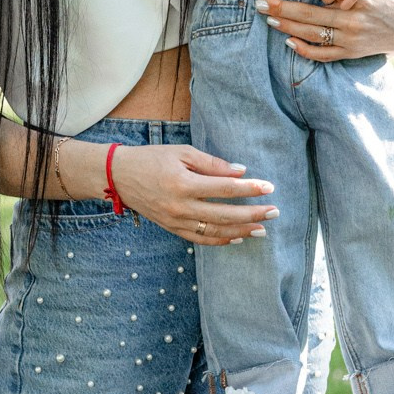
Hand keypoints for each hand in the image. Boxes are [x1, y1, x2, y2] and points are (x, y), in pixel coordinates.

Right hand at [108, 143, 277, 245]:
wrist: (120, 177)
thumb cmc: (152, 159)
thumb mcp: (182, 153)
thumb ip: (212, 164)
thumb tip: (241, 172)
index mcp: (183, 183)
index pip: (224, 188)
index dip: (249, 188)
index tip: (268, 187)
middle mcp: (180, 206)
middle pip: (224, 214)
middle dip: (252, 214)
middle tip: (274, 212)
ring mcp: (175, 221)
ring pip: (214, 231)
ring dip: (241, 231)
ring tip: (262, 228)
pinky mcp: (171, 228)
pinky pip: (200, 239)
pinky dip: (220, 240)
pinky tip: (237, 237)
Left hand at [257, 0, 393, 61]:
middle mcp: (352, 18)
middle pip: (309, 13)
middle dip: (282, 7)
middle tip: (260, 2)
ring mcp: (351, 38)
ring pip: (313, 33)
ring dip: (288, 26)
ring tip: (269, 18)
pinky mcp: (351, 52)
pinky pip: (323, 53)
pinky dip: (305, 50)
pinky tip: (289, 41)